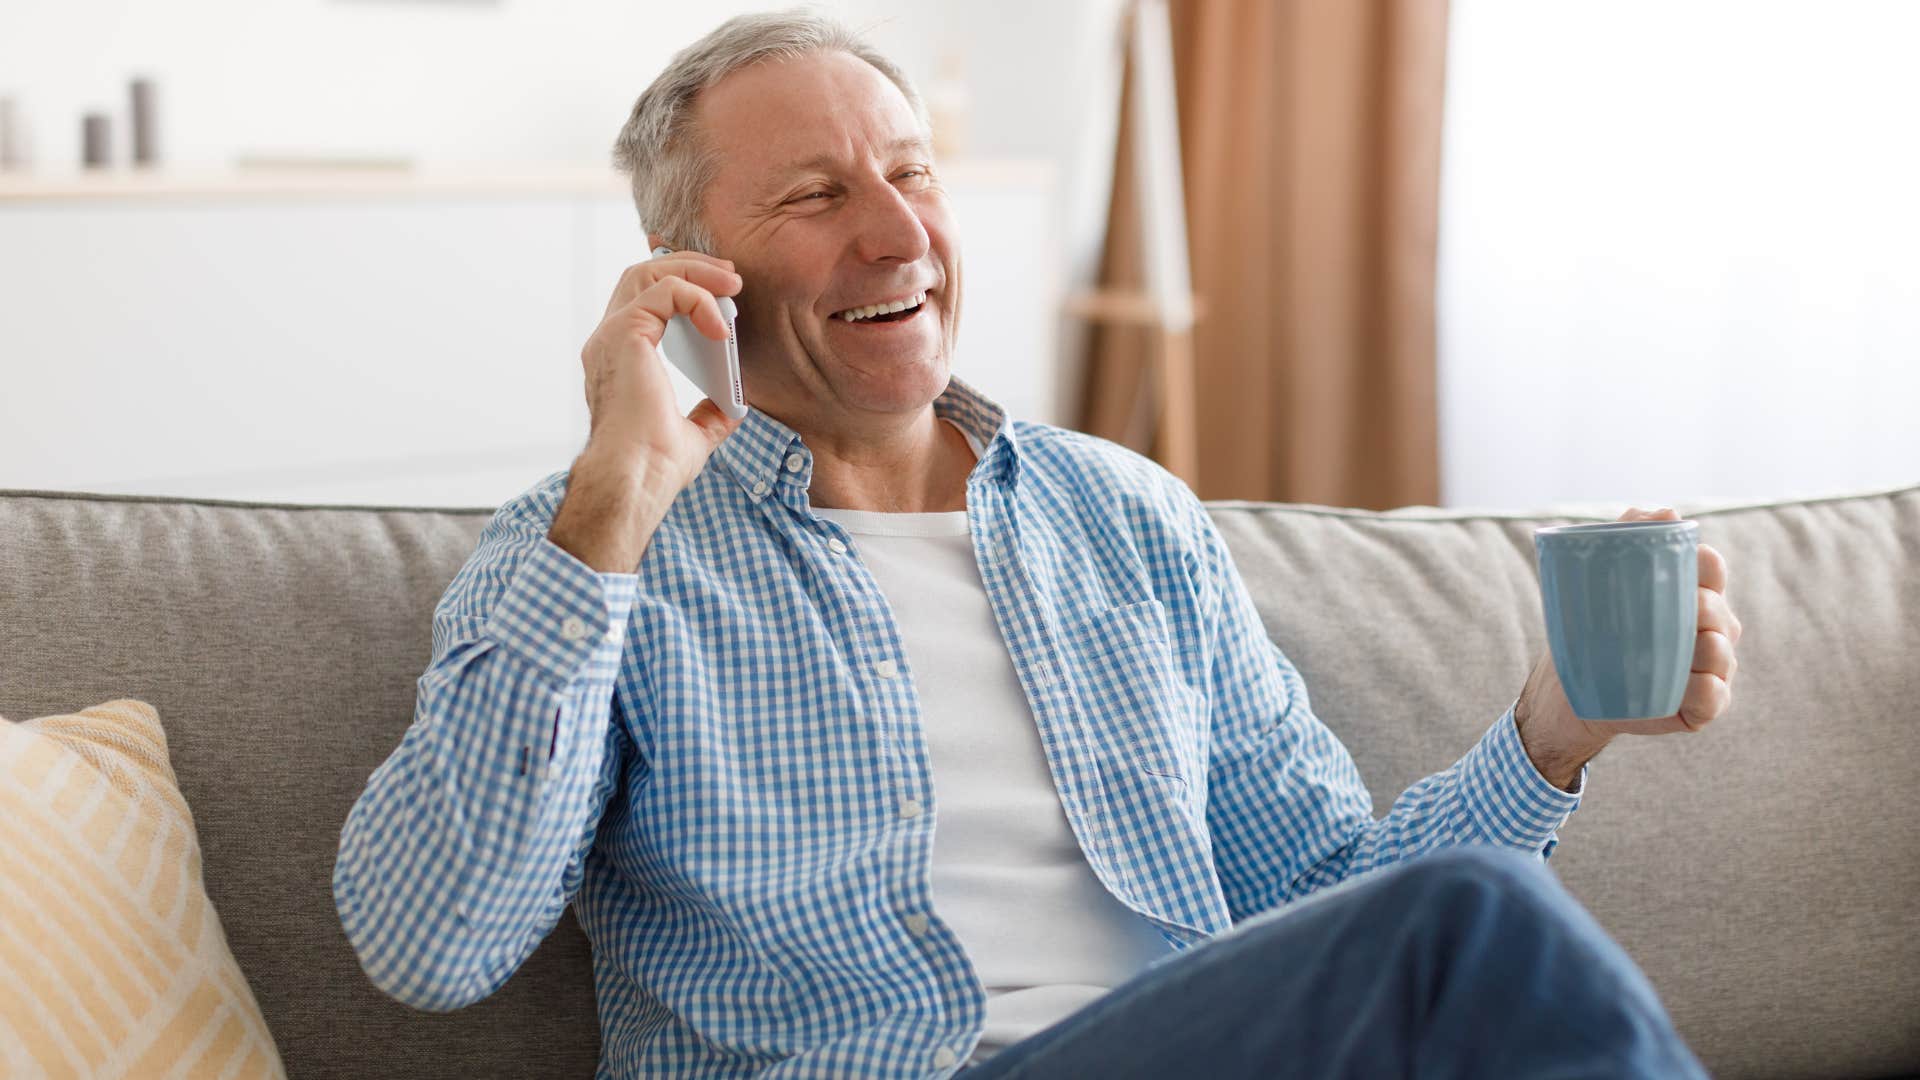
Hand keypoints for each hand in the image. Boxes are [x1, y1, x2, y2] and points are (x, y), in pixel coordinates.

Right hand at [577, 248, 745, 488]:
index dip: (681, 287)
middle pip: (642, 275)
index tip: (722, 296)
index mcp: (618, 360)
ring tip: (732, 285)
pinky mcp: (626, 334)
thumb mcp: (693, 435)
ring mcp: (612, 335)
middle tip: (731, 279)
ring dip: (696, 272)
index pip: (641, 300)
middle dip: (690, 267)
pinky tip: (722, 329)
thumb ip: (708, 414)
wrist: (636, 479)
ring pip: (649, 272)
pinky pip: (667, 291)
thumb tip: (732, 405)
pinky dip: (699, 300)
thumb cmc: (654, 467)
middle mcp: (607, 342)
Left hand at [1514, 506, 1743, 785]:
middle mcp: (1708, 628)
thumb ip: (1627, 536)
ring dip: (1709, 648)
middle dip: (1705, 607)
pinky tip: (1690, 685)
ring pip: (1723, 652)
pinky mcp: (1700, 705)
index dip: (1705, 564)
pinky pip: (1715, 696)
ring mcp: (1708, 667)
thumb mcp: (1597, 579)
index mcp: (1689, 593)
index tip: (1692, 561)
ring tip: (1683, 648)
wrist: (1570, 688)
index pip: (1710, 569)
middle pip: (1720, 611)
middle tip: (1682, 608)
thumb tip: (1662, 510)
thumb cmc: (1589, 627)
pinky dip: (1706, 689)